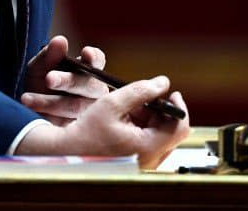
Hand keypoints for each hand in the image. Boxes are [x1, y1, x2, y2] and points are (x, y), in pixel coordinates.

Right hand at [15, 75, 190, 169]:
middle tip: (146, 97)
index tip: (171, 92)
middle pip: (171, 132)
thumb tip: (162, 82)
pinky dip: (143, 128)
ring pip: (161, 137)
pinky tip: (126, 119)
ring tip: (130, 108)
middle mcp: (150, 160)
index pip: (179, 127)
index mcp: (147, 147)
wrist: (68, 152)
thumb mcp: (112, 103)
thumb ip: (140, 91)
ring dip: (151, 119)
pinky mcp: (137, 163)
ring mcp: (144, 164)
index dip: (179, 107)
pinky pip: (150, 143)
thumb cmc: (85, 132)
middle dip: (161, 111)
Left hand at [20, 35, 109, 125]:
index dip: (94, 58)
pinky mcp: (81, 131)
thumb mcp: (38, 68)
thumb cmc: (38, 86)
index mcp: (87, 70)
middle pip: (90, 84)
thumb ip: (48, 55)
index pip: (97, 61)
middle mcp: (93, 91)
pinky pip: (69, 125)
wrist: (26, 115)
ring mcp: (90, 113)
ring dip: (51, 102)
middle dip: (68, 81)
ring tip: (27, 99)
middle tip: (49, 79)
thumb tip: (60, 41)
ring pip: (77, 106)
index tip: (86, 54)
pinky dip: (48, 116)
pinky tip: (33, 112)